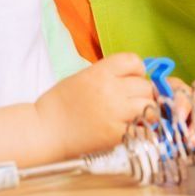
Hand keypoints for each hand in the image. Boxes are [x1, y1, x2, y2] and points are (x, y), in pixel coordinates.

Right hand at [35, 52, 152, 157]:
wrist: (45, 130)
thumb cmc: (59, 104)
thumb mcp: (81, 77)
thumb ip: (107, 75)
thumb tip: (131, 77)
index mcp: (100, 72)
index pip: (133, 61)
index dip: (136, 70)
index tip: (132, 78)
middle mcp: (110, 90)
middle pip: (145, 85)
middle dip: (142, 92)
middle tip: (132, 100)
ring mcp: (115, 113)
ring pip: (149, 106)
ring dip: (145, 110)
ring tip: (135, 115)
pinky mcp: (116, 134)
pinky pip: (143, 128)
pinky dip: (141, 129)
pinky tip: (131, 129)